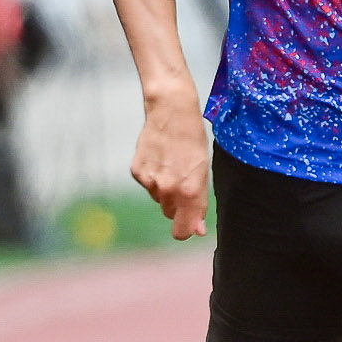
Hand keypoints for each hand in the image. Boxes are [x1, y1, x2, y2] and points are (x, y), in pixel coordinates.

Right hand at [132, 100, 211, 240]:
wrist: (171, 111)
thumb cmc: (193, 139)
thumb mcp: (203, 171)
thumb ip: (200, 204)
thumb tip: (198, 230)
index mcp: (188, 191)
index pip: (182, 229)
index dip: (186, 231)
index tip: (189, 227)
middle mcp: (167, 189)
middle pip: (170, 213)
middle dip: (177, 204)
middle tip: (183, 180)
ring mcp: (150, 181)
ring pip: (158, 198)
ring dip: (165, 188)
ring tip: (172, 163)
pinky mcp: (137, 172)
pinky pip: (147, 184)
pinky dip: (153, 176)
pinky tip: (159, 158)